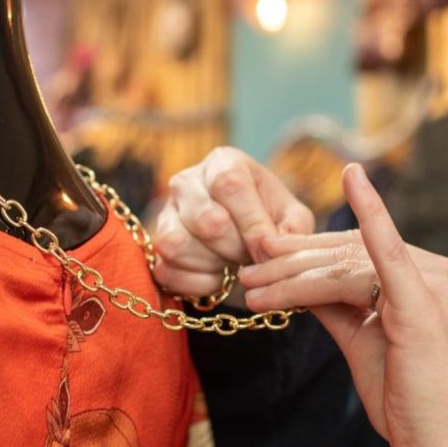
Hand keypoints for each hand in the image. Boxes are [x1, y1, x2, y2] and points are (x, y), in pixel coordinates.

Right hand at [153, 147, 313, 296]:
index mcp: (223, 163)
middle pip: (206, 220)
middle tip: (250, 256)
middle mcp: (187, 181)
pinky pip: (167, 270)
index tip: (265, 249)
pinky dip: (197, 283)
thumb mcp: (292, 217)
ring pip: (179, 245)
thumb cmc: (269, 220)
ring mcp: (165, 213)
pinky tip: (216, 276)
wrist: (244, 237)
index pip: (229, 185)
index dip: (251, 222)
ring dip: (213, 266)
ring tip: (232, 263)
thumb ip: (292, 229)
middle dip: (235, 249)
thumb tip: (269, 247)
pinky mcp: (155, 245)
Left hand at [239, 163, 447, 446]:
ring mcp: (440, 285)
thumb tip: (298, 281)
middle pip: (353, 253)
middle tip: (248, 261)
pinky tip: (353, 180)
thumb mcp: (367, 344)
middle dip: (293, 259)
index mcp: (435, 280)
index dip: (311, 252)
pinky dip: (371, 216)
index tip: (267, 252)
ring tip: (253, 282)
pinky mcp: (426, 304)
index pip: (363, 253)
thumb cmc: (412, 402)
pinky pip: (388, 255)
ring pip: (350, 265)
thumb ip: (338, 307)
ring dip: (294, 273)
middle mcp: (444, 272)